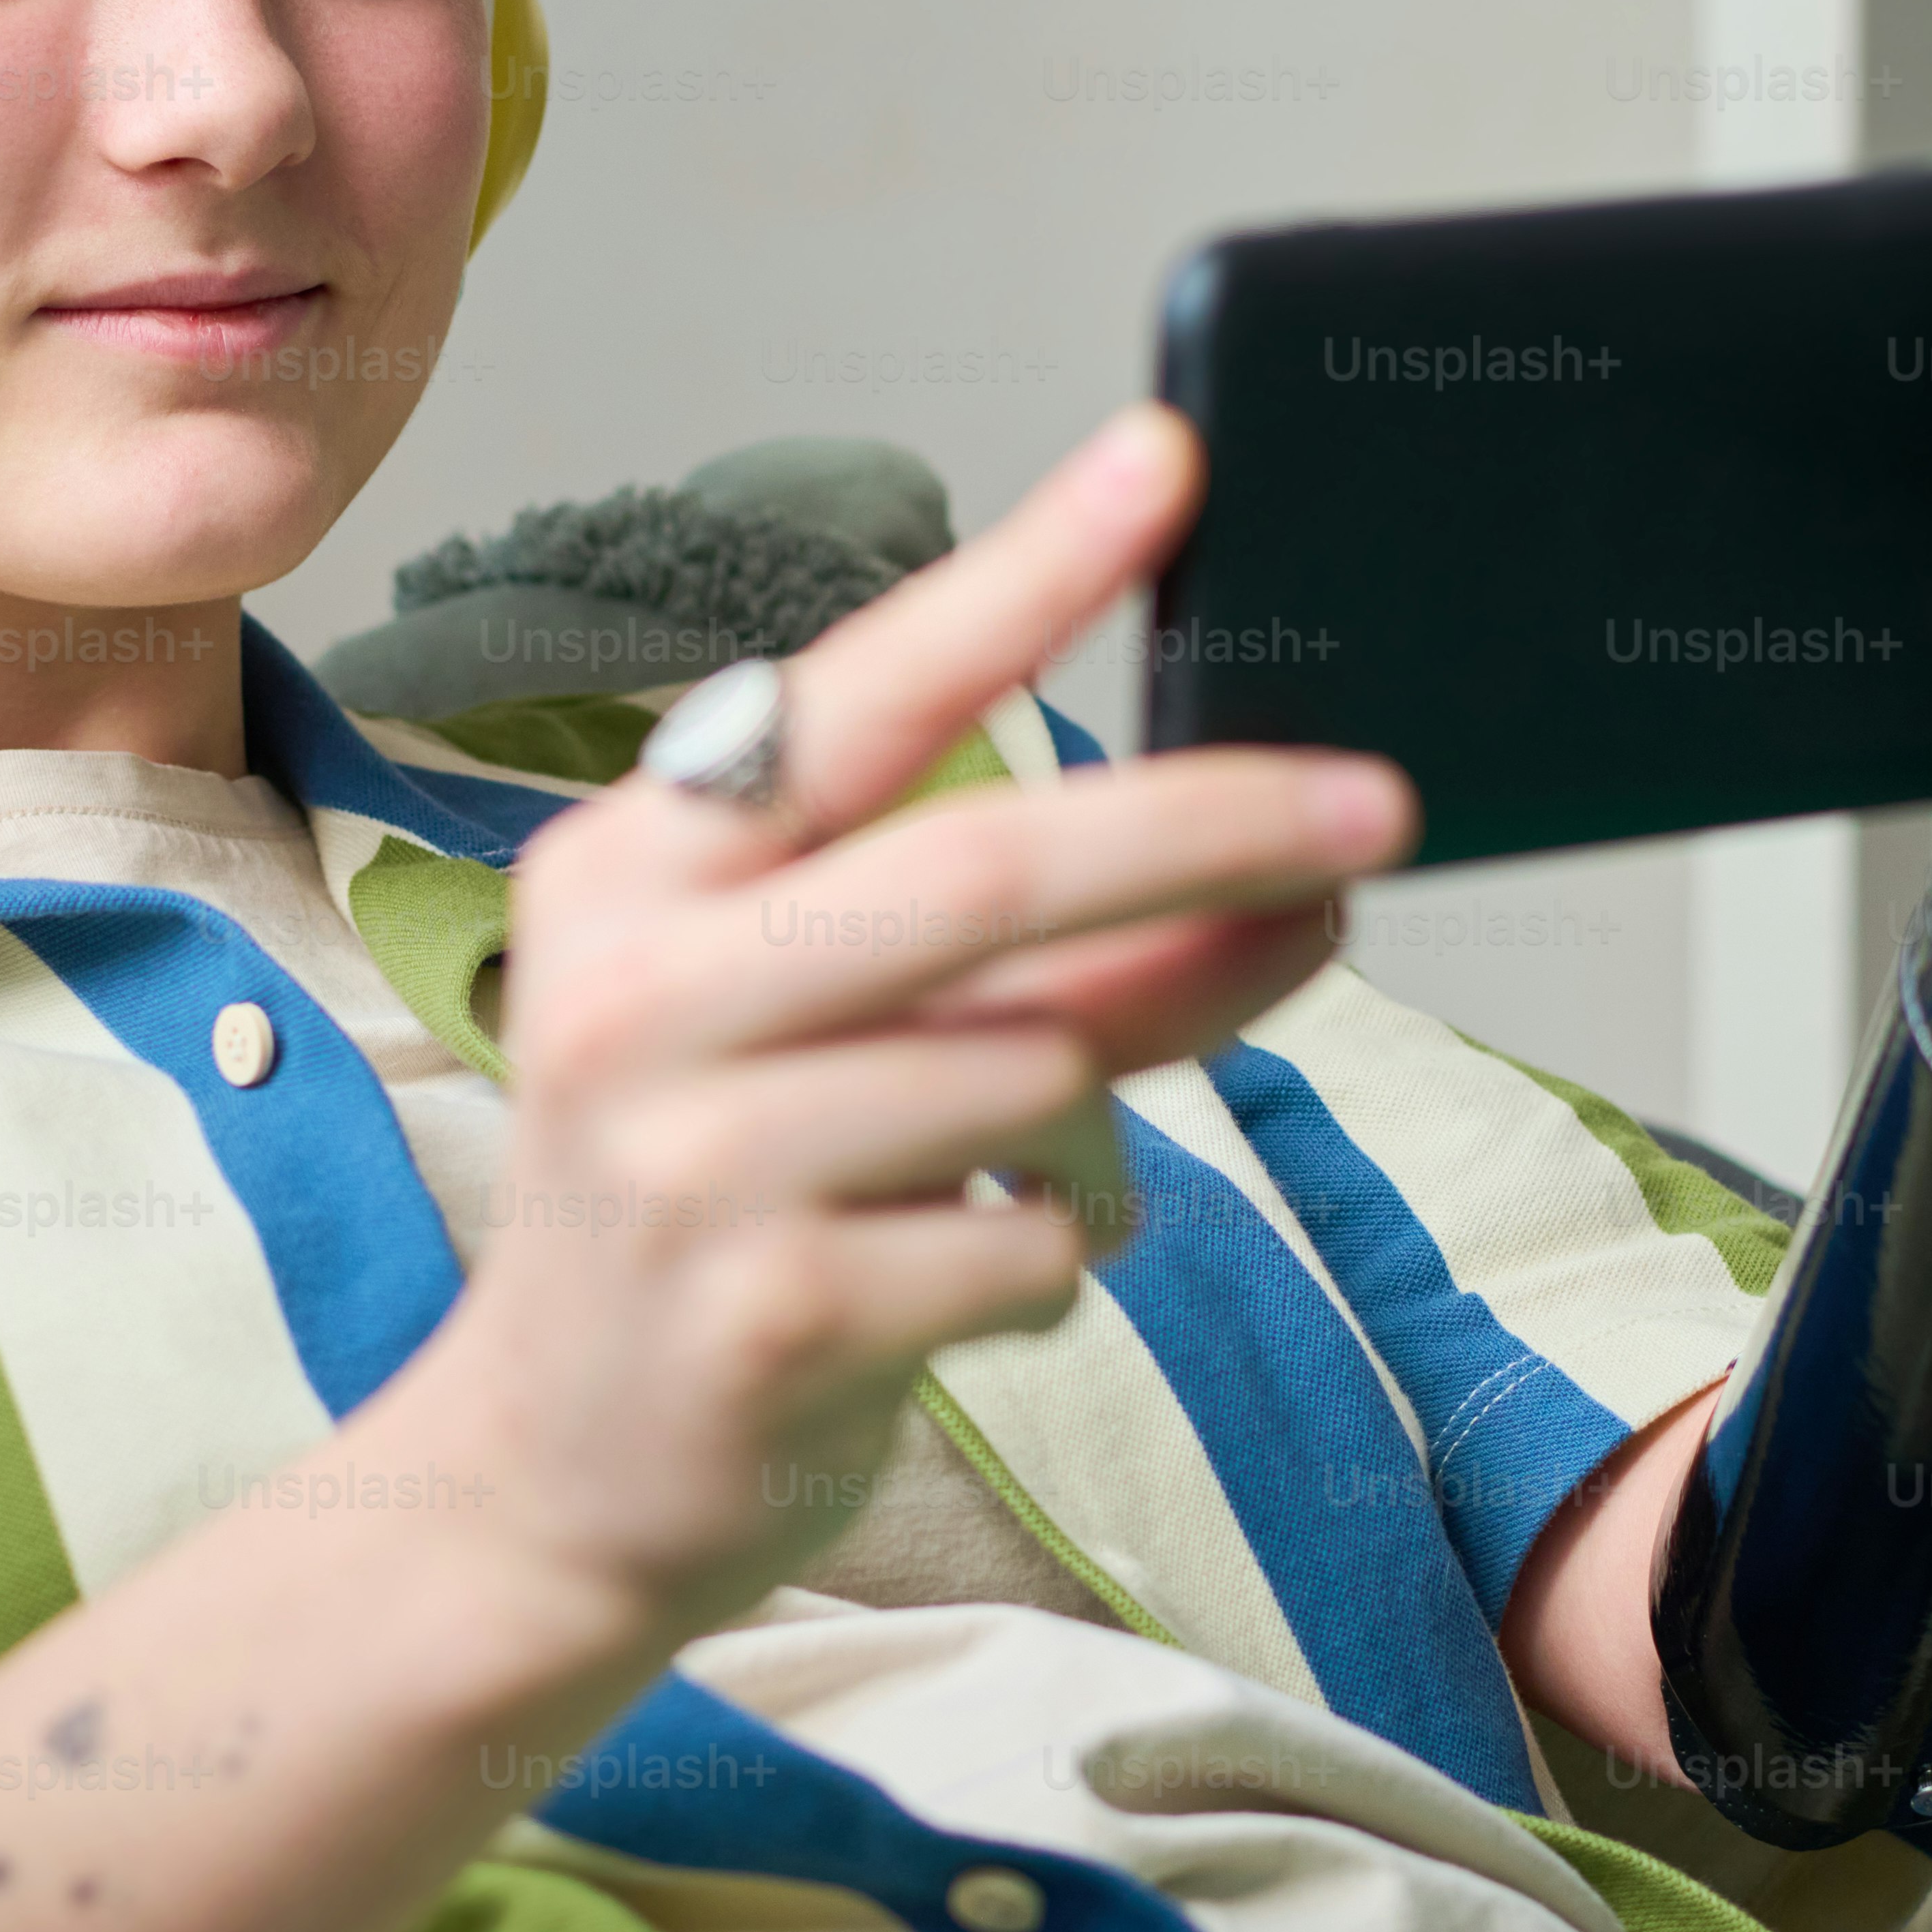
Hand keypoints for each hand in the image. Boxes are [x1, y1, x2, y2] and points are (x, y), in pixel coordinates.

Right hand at [377, 405, 1416, 1640]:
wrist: (555, 1471)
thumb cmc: (723, 1201)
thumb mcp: (838, 1033)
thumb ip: (1044, 946)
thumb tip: (1297, 862)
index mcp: (632, 871)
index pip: (864, 695)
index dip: (1024, 576)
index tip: (1167, 460)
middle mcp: (637, 991)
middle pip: (992, 868)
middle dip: (1208, 825)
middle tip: (1376, 804)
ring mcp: (688, 1156)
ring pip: (1032, 1072)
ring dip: (1095, 1118)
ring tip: (1021, 1175)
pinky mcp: (768, 1311)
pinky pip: (1031, 1240)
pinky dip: (1053, 1251)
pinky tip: (956, 1276)